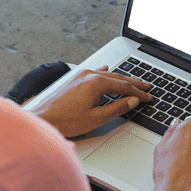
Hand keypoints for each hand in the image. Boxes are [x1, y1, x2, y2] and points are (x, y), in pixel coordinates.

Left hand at [35, 66, 152, 137]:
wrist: (42, 118)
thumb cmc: (65, 120)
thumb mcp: (96, 118)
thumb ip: (117, 108)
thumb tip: (132, 101)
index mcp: (96, 83)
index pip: (124, 87)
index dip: (139, 93)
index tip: (148, 97)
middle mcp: (89, 75)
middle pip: (118, 78)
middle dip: (134, 83)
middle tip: (147, 86)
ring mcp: (80, 75)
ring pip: (107, 74)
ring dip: (121, 78)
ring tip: (133, 81)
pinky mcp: (74, 78)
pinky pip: (94, 72)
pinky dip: (104, 73)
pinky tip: (107, 69)